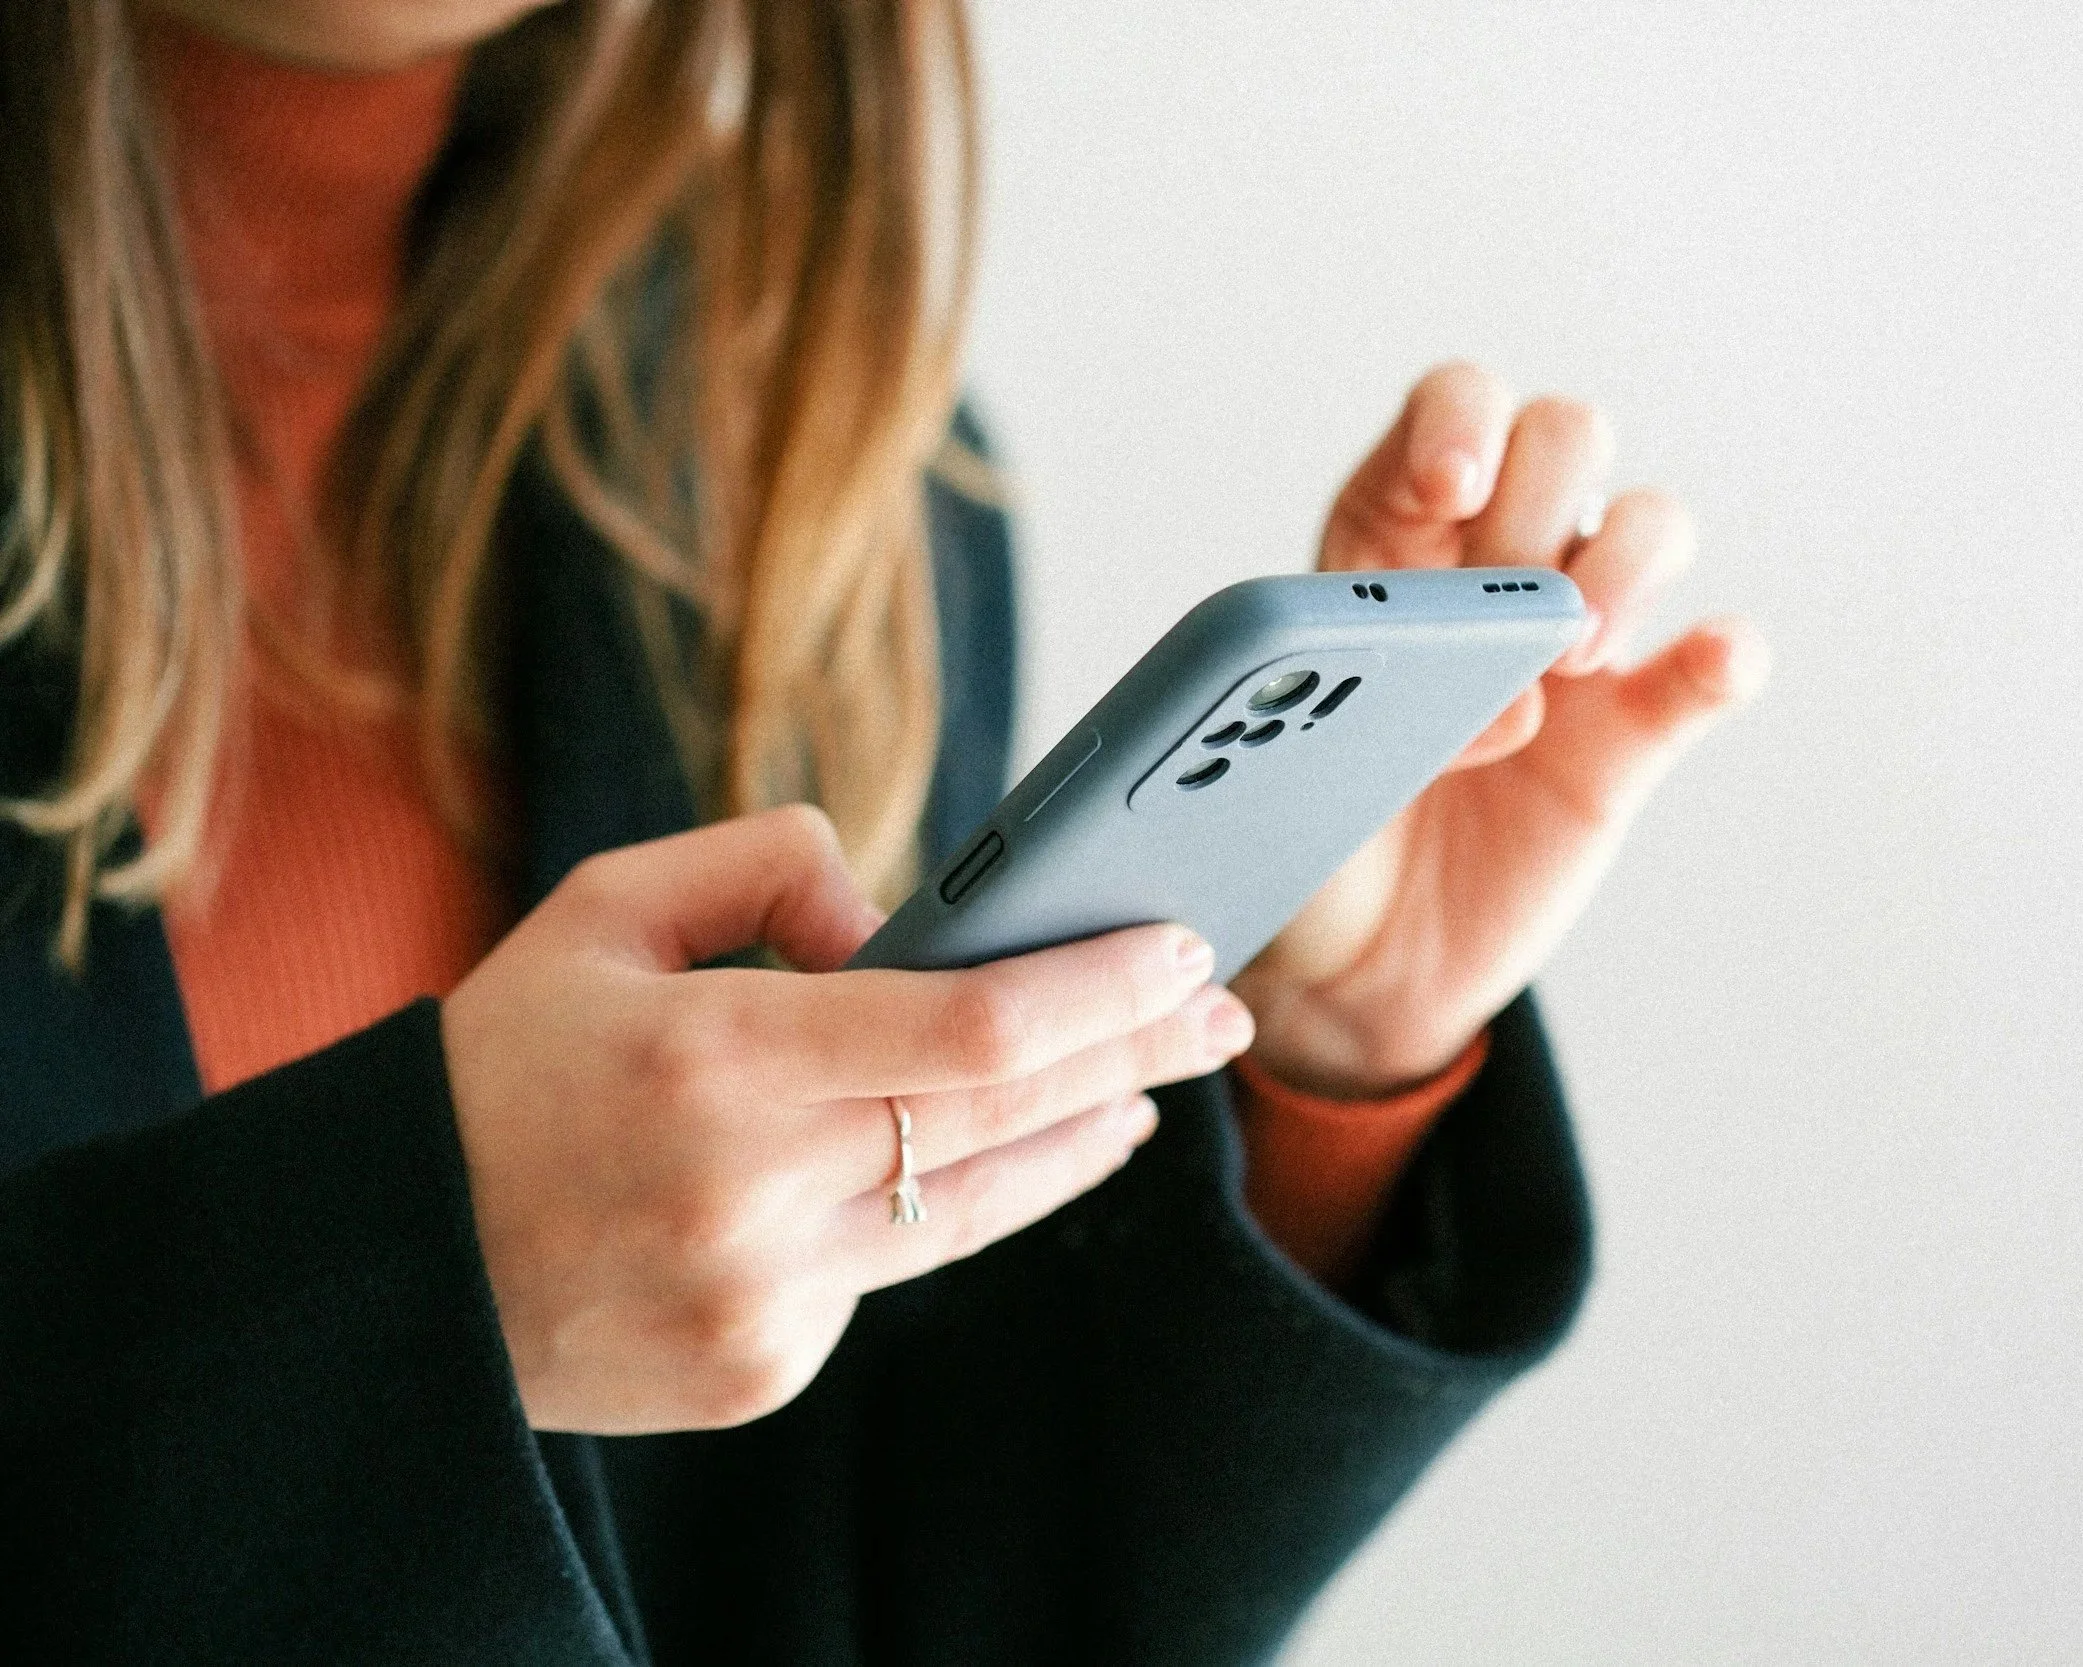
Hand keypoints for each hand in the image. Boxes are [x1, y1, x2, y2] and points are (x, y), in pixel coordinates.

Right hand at [442, 805, 1254, 1433]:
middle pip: (1015, 1118)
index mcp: (711, 1057)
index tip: (1186, 946)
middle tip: (1221, 1015)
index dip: (1103, 987)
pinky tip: (960, 1160)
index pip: (976, 1026)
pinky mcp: (764, 1368)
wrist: (393, 1266)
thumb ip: (769, 870)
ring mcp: (765, 1300)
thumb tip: (904, 926)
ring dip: (1079, 1141)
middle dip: (1138, 1056)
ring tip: (1142, 1092)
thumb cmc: (504, 1063)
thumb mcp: (606, 907)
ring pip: (980, 1208)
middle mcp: (750, 1191)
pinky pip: (890, 1268)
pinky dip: (933, 1200)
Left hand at [1230, 363, 1768, 1097]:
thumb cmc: (1301, 840)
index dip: (1459, 422)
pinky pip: (1711, 663)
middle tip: (1508, 605)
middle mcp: (1490, 569)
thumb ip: (1356, 704)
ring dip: (1626, 565)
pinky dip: (1723, 654)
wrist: (1353, 966)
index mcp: (1386, 545)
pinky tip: (1707, 664)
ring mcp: (1572, 642)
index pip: (1447, 416)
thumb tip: (1488, 694)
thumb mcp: (1279, 764)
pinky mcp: (1633, 730)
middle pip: (1563, 439)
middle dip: (1544, 498)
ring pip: (1649, 522)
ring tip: (1572, 659)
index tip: (1453, 486)